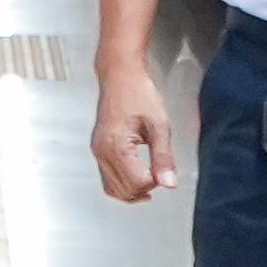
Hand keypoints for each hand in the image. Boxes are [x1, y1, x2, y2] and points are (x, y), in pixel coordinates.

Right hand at [89, 65, 176, 201]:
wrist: (120, 75)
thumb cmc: (139, 93)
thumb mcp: (159, 125)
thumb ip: (164, 157)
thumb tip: (169, 183)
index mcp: (116, 146)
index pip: (137, 183)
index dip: (155, 182)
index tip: (164, 169)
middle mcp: (102, 151)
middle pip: (123, 190)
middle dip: (144, 189)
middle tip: (160, 174)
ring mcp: (97, 151)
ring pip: (112, 189)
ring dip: (133, 191)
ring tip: (151, 180)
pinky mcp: (98, 149)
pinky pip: (107, 178)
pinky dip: (122, 185)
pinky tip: (137, 178)